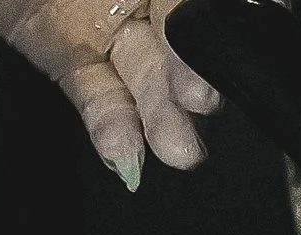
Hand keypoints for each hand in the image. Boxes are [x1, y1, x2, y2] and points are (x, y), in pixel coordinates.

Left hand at [0, 0, 222, 186]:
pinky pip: (99, 97)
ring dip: (163, 117)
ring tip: (179, 149)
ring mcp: (111, 29)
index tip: (227, 50)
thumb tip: (209, 6)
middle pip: (182, 44)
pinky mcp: (72, 61)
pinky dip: (114, 127)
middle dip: (193, 77)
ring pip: (145, 77)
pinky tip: (127, 153)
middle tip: (200, 101)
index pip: (205, 8)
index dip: (219, 29)